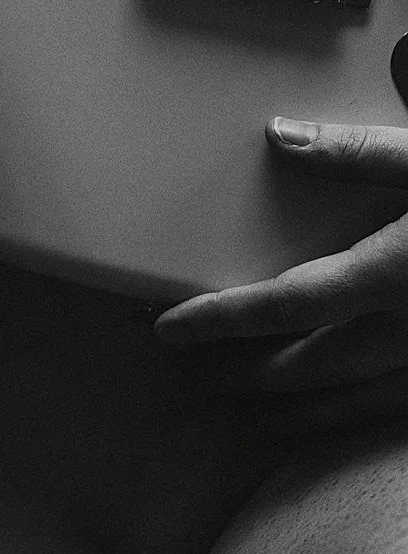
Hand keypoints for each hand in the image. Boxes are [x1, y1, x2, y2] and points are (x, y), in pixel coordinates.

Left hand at [155, 119, 407, 435]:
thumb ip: (362, 152)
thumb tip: (282, 135)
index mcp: (395, 274)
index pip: (288, 304)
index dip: (222, 319)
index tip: (168, 328)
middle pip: (310, 364)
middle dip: (245, 372)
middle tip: (189, 377)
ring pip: (353, 400)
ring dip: (294, 410)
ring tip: (244, 413)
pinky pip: (392, 409)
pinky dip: (350, 418)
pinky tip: (326, 418)